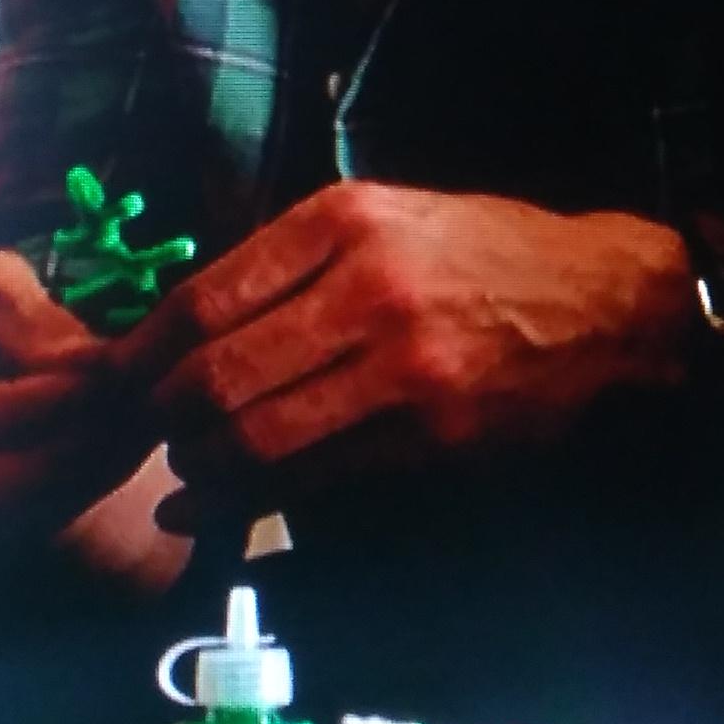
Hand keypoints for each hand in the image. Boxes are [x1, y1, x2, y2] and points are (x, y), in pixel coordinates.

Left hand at [131, 183, 682, 524]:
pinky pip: (316, 475)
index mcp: (342, 222)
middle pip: (217, 373)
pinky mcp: (432, 434)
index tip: (121, 375)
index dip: (144, 352)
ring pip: (258, 434)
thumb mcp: (384, 215)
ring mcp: (401, 367)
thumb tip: (186, 320)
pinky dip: (252, 498)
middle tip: (149, 429)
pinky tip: (217, 508)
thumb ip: (292, 258)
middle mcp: (366, 289)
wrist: (602, 301)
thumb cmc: (481, 253)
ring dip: (201, 464)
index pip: (203, 298)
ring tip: (185, 467)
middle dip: (163, 416)